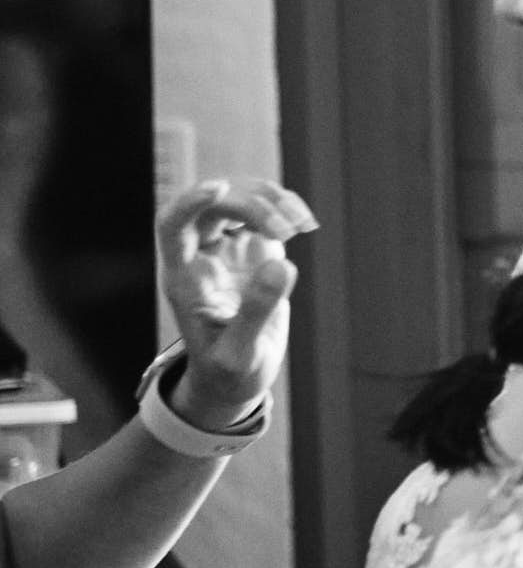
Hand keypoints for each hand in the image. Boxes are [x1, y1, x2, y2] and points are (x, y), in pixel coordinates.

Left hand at [155, 178, 316, 429]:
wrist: (237, 378)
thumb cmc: (227, 372)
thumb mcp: (240, 352)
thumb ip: (256, 310)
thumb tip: (281, 262)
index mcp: (184, 279)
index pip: (173, 225)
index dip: (191, 202)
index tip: (221, 190)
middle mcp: (200, 256)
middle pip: (213, 206)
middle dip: (250, 206)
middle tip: (287, 231)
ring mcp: (226, 249)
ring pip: (239, 199)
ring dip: (271, 201)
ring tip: (303, 224)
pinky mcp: (253, 249)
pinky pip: (264, 212)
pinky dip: (285, 209)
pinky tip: (306, 223)